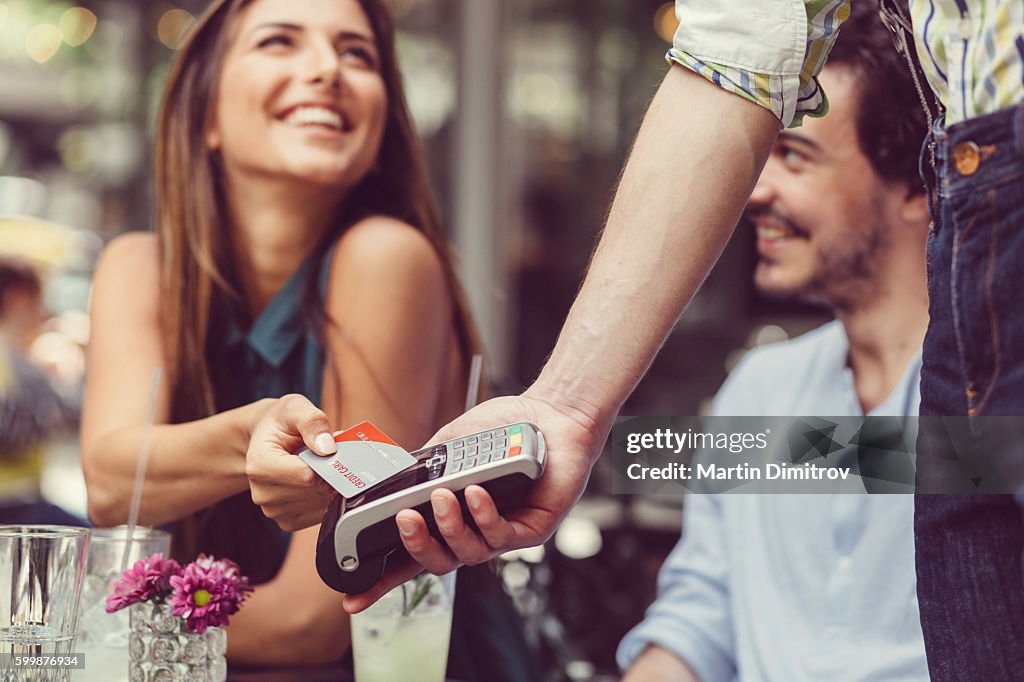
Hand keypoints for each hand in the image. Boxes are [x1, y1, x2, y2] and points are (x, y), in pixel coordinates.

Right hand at [246, 394, 338, 531]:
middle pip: (317, 490)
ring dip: (330, 483)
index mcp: (260, 465)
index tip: (332, 446)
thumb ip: (312, 422)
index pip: (308, 476)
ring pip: (322, 503)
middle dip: (331, 470)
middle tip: (328, 452)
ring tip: (319, 464)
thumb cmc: (280, 423)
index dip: (328, 462)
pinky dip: (327, 496)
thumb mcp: (295, 408)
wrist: (266, 438)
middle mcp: (262, 493)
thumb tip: (328, 447)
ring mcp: (274, 511)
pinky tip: (318, 480)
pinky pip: (320, 514)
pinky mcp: (287, 521)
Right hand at [342, 389, 608, 611]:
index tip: (351, 600)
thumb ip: (422, 467)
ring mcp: (504, 534)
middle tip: (405, 519)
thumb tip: (387, 482)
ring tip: (442, 496)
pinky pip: (503, 535)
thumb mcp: (449, 445)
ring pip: (468, 552)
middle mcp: (475, 533)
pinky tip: (477, 493)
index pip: (412, 557)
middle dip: (416, 546)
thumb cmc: (502, 429)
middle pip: (437, 563)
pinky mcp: (533, 531)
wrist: (550, 412)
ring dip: (450, 527)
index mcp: (451, 519)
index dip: (383, 582)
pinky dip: (484, 516)